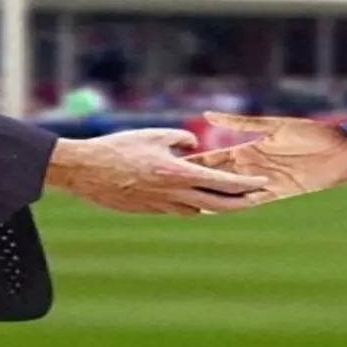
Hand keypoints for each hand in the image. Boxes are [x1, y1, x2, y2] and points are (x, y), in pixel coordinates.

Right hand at [44, 128, 267, 214]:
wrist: (85, 171)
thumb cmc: (118, 148)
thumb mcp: (153, 135)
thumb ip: (180, 140)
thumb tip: (194, 148)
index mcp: (177, 174)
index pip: (221, 184)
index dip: (245, 185)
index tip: (261, 184)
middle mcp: (172, 195)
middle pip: (216, 205)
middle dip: (240, 203)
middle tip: (256, 199)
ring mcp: (159, 207)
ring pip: (196, 210)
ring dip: (212, 203)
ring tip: (226, 194)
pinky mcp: (147, 211)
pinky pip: (177, 210)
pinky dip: (189, 203)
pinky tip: (190, 194)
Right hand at [182, 112, 346, 207]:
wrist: (342, 150)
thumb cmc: (312, 133)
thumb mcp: (274, 126)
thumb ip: (242, 123)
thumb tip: (209, 116)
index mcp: (250, 149)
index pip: (215, 157)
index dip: (195, 162)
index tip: (170, 164)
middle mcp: (253, 167)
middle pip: (219, 176)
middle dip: (197, 181)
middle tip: (169, 188)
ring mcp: (264, 181)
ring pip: (231, 191)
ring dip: (213, 195)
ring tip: (188, 203)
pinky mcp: (279, 193)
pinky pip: (253, 200)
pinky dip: (237, 204)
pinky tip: (220, 209)